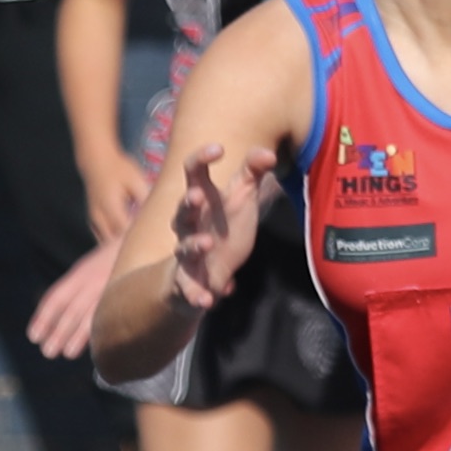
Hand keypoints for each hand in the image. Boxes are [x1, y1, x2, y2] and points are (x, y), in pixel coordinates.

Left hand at [28, 236, 120, 359]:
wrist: (144, 238)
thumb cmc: (113, 262)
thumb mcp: (90, 270)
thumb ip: (75, 290)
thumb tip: (56, 320)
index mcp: (81, 273)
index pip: (57, 296)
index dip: (44, 317)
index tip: (33, 336)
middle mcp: (93, 279)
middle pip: (72, 308)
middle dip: (58, 331)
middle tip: (48, 352)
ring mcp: (112, 285)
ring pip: (92, 313)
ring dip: (78, 335)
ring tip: (68, 353)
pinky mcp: (129, 291)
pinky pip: (114, 312)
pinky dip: (103, 329)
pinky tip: (99, 345)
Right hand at [72, 139, 148, 240]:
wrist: (96, 161)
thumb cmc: (119, 168)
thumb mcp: (136, 179)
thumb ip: (145, 198)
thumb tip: (155, 214)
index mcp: (112, 207)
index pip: (126, 232)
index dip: (139, 240)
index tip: (153, 244)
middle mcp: (100, 217)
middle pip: (115, 242)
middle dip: (130, 246)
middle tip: (148, 249)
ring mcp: (94, 221)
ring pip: (107, 243)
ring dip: (120, 246)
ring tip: (137, 247)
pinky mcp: (92, 221)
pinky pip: (102, 239)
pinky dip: (112, 243)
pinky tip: (125, 243)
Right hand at [167, 139, 270, 307]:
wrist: (204, 273)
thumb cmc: (223, 229)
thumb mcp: (240, 199)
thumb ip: (252, 173)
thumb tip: (269, 152)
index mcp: (201, 200)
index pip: (193, 172)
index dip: (201, 158)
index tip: (219, 148)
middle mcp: (189, 225)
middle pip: (182, 211)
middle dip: (188, 204)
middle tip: (198, 197)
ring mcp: (187, 254)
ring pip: (184, 248)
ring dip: (193, 245)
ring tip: (206, 243)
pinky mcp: (188, 282)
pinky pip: (187, 289)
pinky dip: (195, 295)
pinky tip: (206, 301)